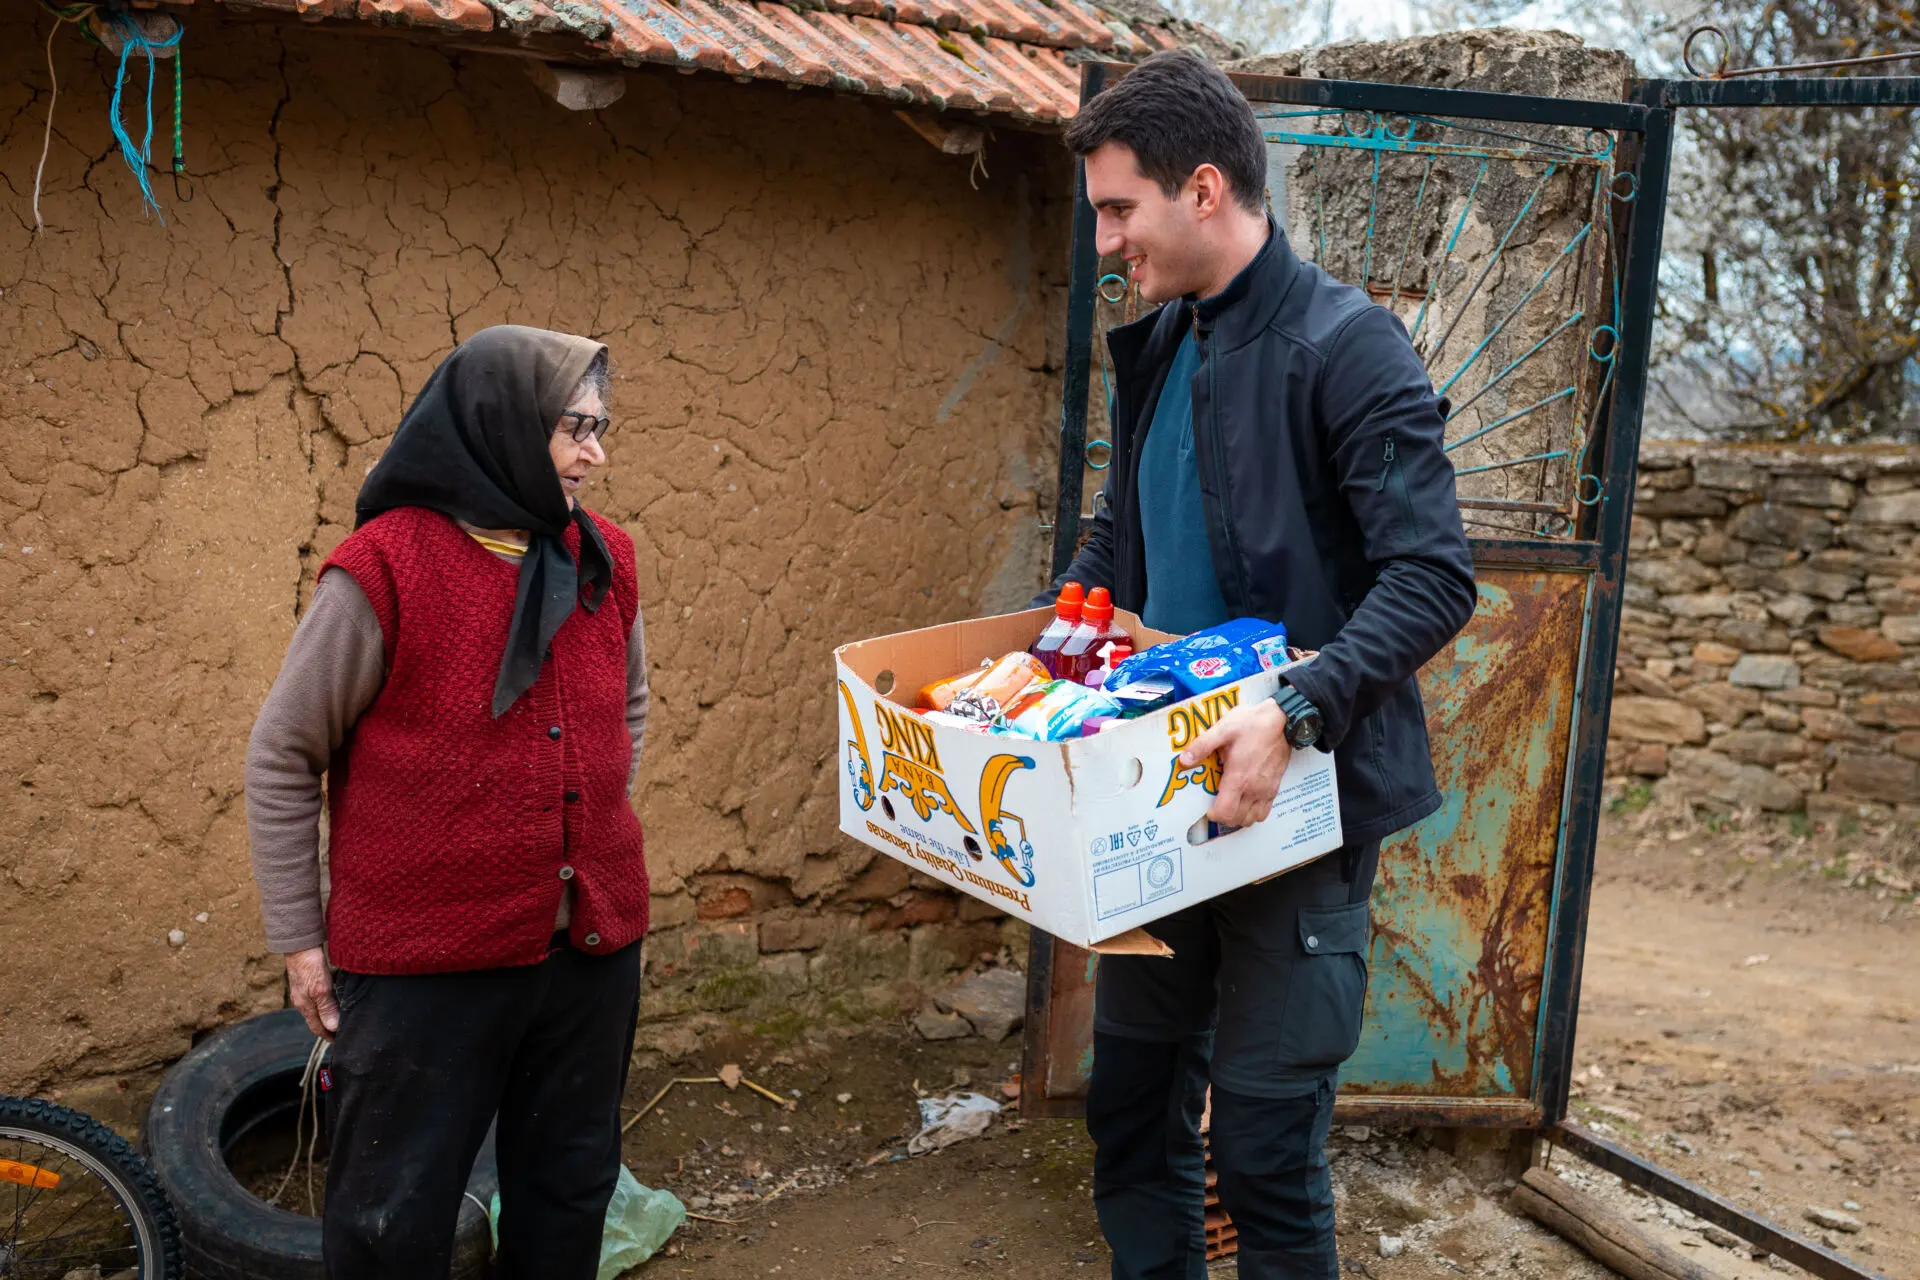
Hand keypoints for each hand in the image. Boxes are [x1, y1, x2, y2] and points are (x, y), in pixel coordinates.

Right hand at [285, 946, 339, 1039]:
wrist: (299, 944)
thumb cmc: (309, 966)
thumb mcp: (321, 989)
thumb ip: (327, 1008)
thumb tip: (332, 1028)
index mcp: (305, 1006)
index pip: (317, 1028)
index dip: (328, 1036)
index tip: (340, 1041)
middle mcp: (302, 1001)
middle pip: (316, 1020)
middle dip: (328, 1028)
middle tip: (343, 1032)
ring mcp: (303, 991)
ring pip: (317, 1008)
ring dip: (328, 1015)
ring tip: (340, 1018)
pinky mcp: (306, 982)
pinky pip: (317, 997)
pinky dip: (326, 1002)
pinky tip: (335, 998)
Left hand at [1178, 698, 1292, 828]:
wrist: (1282, 720)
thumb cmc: (1253, 724)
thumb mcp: (1223, 729)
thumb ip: (1202, 746)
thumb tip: (1184, 760)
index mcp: (1239, 777)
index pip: (1225, 813)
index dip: (1213, 815)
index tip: (1207, 808)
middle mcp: (1254, 788)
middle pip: (1237, 820)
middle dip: (1224, 817)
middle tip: (1215, 805)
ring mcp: (1266, 789)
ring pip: (1252, 818)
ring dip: (1239, 817)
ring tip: (1230, 804)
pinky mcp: (1275, 787)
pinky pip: (1265, 811)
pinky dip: (1254, 812)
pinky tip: (1246, 799)